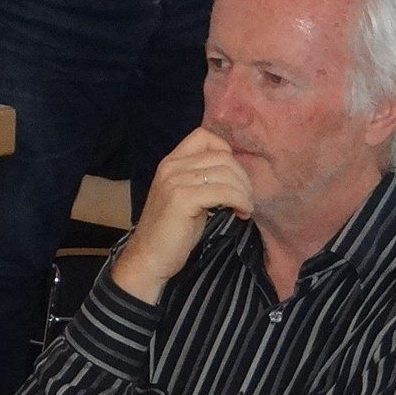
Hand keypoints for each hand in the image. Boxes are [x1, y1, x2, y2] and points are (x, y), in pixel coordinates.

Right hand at [109, 128, 254, 304]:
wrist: (148, 257)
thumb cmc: (171, 232)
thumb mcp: (186, 197)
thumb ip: (202, 180)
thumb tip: (235, 174)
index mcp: (171, 162)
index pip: (204, 136)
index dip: (226, 152)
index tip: (233, 177)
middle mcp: (171, 166)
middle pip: (221, 156)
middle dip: (242, 177)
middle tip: (246, 198)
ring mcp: (175, 181)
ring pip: (225, 173)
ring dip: (244, 191)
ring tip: (245, 208)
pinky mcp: (182, 199)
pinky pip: (223, 192)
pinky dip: (239, 201)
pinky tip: (241, 213)